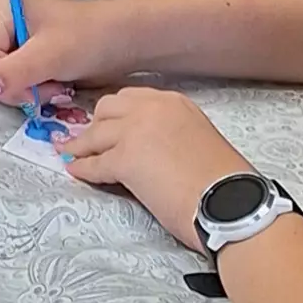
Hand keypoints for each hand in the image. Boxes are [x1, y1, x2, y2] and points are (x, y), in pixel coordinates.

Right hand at [0, 0, 141, 98]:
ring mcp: (12, 38)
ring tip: (55, 83)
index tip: (36, 82)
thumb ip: (12, 73)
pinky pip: (14, 81)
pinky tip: (53, 83)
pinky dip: (33, 89)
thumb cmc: (90, 37)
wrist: (124, 40)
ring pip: (0, 80)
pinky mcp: (24, 54)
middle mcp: (0, 20)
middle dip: (17, 84)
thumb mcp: (50, 55)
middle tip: (49, 85)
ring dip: (27, 89)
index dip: (4, 77)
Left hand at [47, 86, 253, 249]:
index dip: (116, 114)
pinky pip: (93, 163)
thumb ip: (170, 132)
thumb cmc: (223, 181)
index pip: (132, 99)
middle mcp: (152, 108)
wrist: (230, 204)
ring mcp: (135, 131)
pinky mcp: (124, 159)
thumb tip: (150, 146)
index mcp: (174, 102)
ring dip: (82, 145)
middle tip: (92, 140)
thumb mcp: (197, 138)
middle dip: (98, 124)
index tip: (108, 123)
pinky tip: (76, 172)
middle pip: (107, 108)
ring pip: (95, 134)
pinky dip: (83, 168)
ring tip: (72, 153)